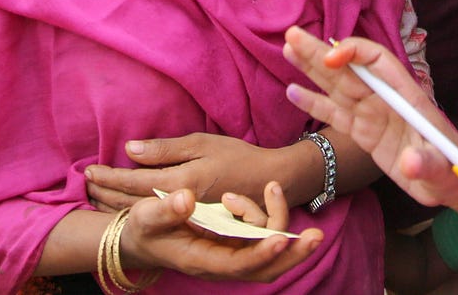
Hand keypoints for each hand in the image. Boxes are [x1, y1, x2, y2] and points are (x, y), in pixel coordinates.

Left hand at [86, 133, 306, 210]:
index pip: (134, 182)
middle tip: (85, 184)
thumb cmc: (238, 157)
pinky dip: (133, 214)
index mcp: (180, 182)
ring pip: (140, 214)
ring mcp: (184, 218)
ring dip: (114, 206)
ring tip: (94, 199)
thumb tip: (130, 149)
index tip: (89, 170)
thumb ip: (166, 149)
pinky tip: (122, 211)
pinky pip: (153, 219)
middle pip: (131, 202)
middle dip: (105, 193)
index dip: (110, 176)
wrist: (272, 182)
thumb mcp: (203, 143)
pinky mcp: (190, 224)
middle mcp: (178, 205)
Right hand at [121, 184, 321, 282]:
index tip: (279, 240)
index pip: (238, 265)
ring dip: (282, 226)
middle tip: (316, 235)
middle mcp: (221, 263)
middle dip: (291, 255)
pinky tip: (269, 192)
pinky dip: (272, 218)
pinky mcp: (235, 243)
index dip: (260, 255)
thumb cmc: (143, 227)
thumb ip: (165, 210)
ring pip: (268, 255)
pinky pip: (263, 238)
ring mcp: (230, 254)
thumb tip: (185, 199)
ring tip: (272, 187)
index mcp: (200, 260)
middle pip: (264, 269)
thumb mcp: (146, 216)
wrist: (141, 237)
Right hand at [280, 28, 457, 213]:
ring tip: (288, 49)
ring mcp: (371, 114)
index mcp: (405, 95)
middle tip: (292, 34)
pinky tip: (293, 91)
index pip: (378, 62)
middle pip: (349, 69)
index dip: (354, 53)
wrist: (447, 185)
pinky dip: (313, 103)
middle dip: (321, 52)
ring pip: (336, 86)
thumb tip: (410, 164)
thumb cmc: (451, 171)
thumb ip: (426, 164)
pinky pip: (334, 114)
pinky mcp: (362, 133)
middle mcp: (384, 99)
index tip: (331, 60)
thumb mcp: (442, 169)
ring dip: (312, 68)